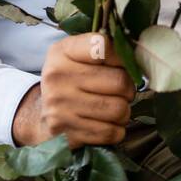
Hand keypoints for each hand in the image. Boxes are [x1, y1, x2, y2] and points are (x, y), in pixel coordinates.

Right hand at [11, 32, 136, 147]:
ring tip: (114, 107)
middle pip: (120, 81)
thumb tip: (140, 58)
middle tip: (121, 91)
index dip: (121, 57)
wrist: (40, 114)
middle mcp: (57, 78)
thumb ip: (106, 49)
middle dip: (128, 89)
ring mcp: (60, 108)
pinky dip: (116, 130)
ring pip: (119, 109)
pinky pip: (110, 133)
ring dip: (124, 112)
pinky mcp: (67, 134)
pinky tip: (107, 124)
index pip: (103, 46)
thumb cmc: (70, 79)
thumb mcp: (78, 54)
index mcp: (62, 52)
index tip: (120, 65)